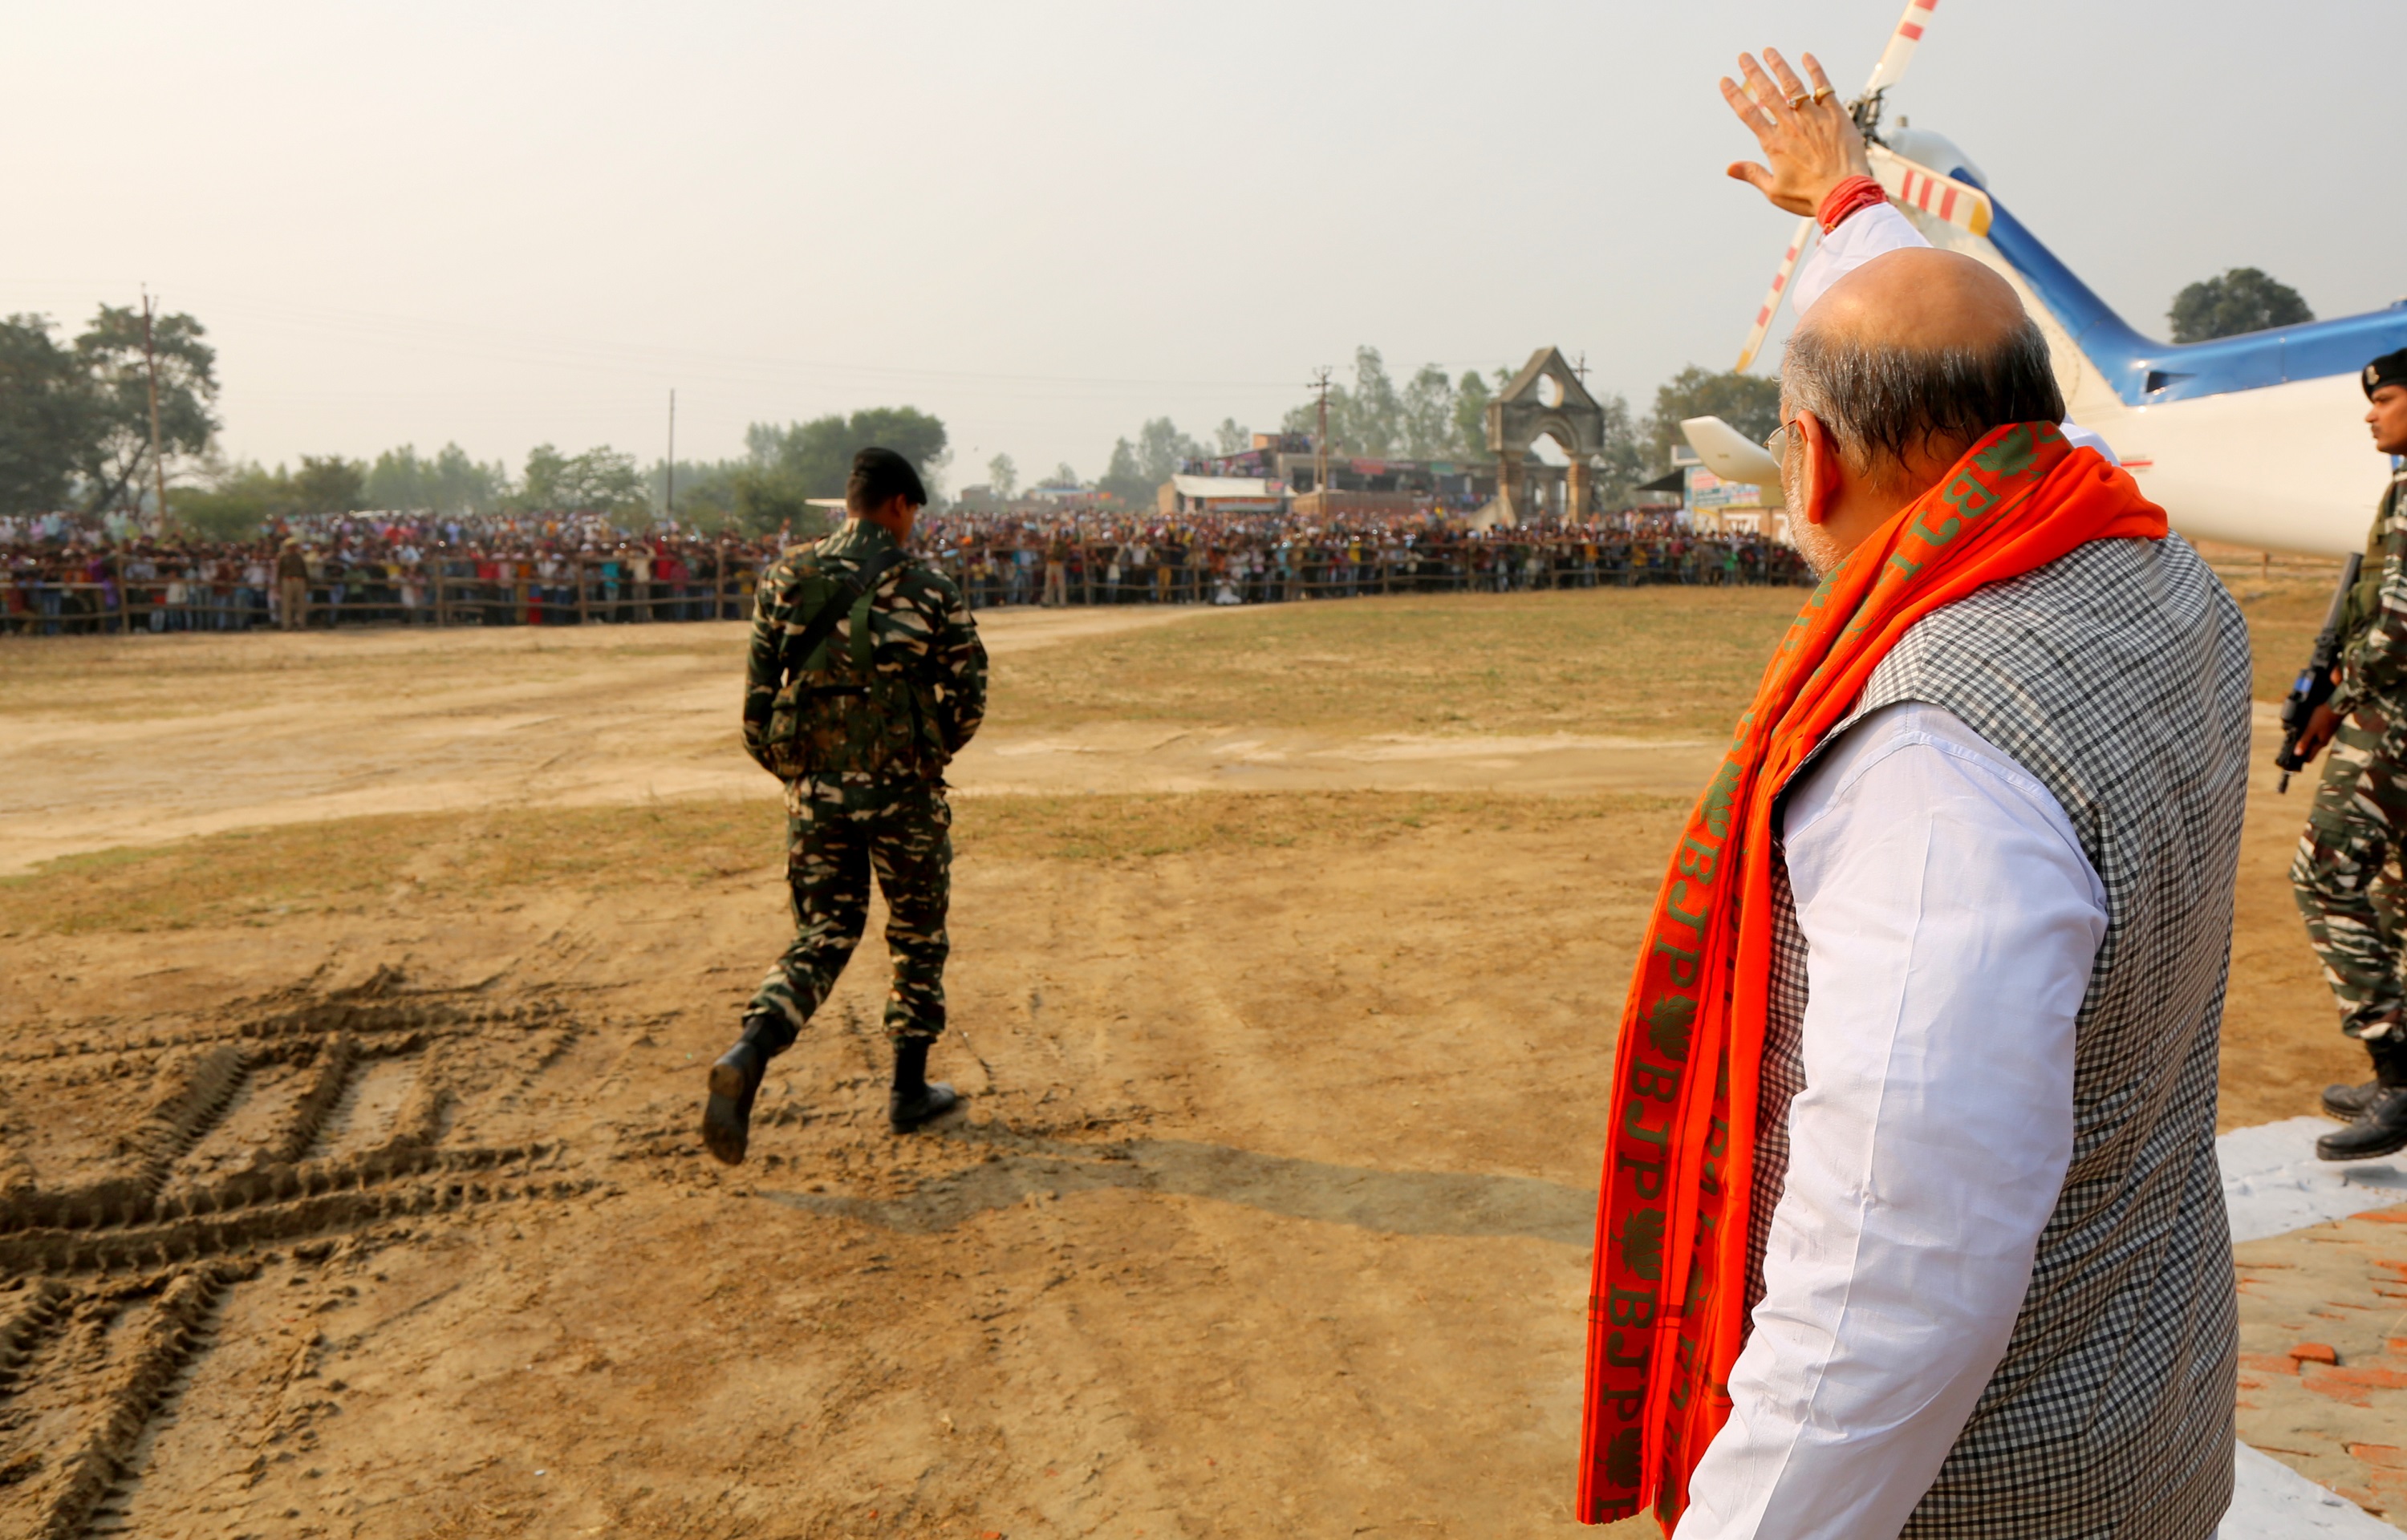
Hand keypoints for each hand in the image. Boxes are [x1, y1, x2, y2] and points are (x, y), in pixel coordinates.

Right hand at [1718, 48, 1873, 216]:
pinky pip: (1823, 86)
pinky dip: (1815, 70)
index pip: (1748, 113)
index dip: (1735, 95)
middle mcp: (1791, 125)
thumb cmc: (1809, 196)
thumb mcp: (1774, 191)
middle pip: (1767, 93)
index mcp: (1774, 143)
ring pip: (1792, 85)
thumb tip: (1729, 167)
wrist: (1844, 193)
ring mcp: (1814, 117)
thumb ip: (1752, 174)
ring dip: (1779, 66)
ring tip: (1769, 51)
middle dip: (1753, 72)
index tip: (1725, 81)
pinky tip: (1807, 57)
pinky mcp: (1835, 114)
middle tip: (1744, 57)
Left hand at [2296, 702, 2341, 764]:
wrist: (2337, 705)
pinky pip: (2315, 734)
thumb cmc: (2324, 717)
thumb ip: (2305, 741)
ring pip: (2312, 741)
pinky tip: (2302, 729)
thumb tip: (2297, 754)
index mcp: (2320, 743)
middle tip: (2289, 745)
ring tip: (2293, 736)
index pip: (2309, 758)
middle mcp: (2323, 741)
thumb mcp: (2311, 729)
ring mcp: (2325, 734)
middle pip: (2310, 750)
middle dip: (2300, 749)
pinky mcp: (2325, 728)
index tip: (2290, 758)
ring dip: (2303, 740)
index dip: (2300, 759)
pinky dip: (2308, 733)